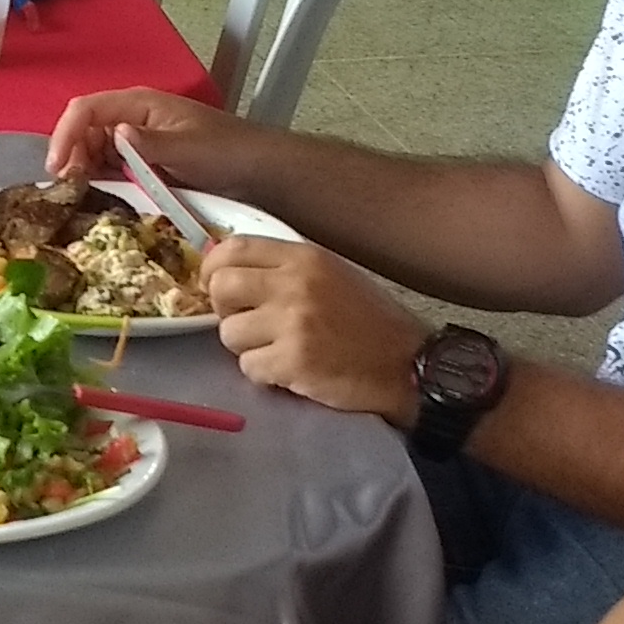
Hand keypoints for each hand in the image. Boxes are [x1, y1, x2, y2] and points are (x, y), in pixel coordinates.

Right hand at [42, 86, 261, 197]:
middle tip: (64, 192)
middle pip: (81, 132)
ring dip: (79, 173)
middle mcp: (130, 120)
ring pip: (90, 154)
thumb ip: (150, 141)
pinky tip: (94, 202)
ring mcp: (135, 144)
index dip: (64, 135)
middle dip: (68, 157)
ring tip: (76, 199)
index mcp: (139, 104)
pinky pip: (108, 172)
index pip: (86, 110)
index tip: (56, 169)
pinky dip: (96, 185)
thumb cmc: (227, 151)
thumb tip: (114, 132)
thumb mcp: (188, 147)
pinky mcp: (140, 167)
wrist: (258, 171)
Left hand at [206, 235, 430, 421]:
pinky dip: (264, 375)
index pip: (233, 248)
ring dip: (247, 349)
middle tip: (249, 325)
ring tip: (278, 352)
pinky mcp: (294, 361)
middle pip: (221, 287)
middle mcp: (295, 283)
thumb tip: (227, 272)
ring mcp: (293, 323)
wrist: (409, 365)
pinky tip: (291, 372)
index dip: (214, 270)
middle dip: (225, 311)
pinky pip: (249, 367)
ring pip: (229, 333)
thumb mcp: (332, 276)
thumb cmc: (371, 322)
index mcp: (305, 257)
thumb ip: (284, 270)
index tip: (217, 288)